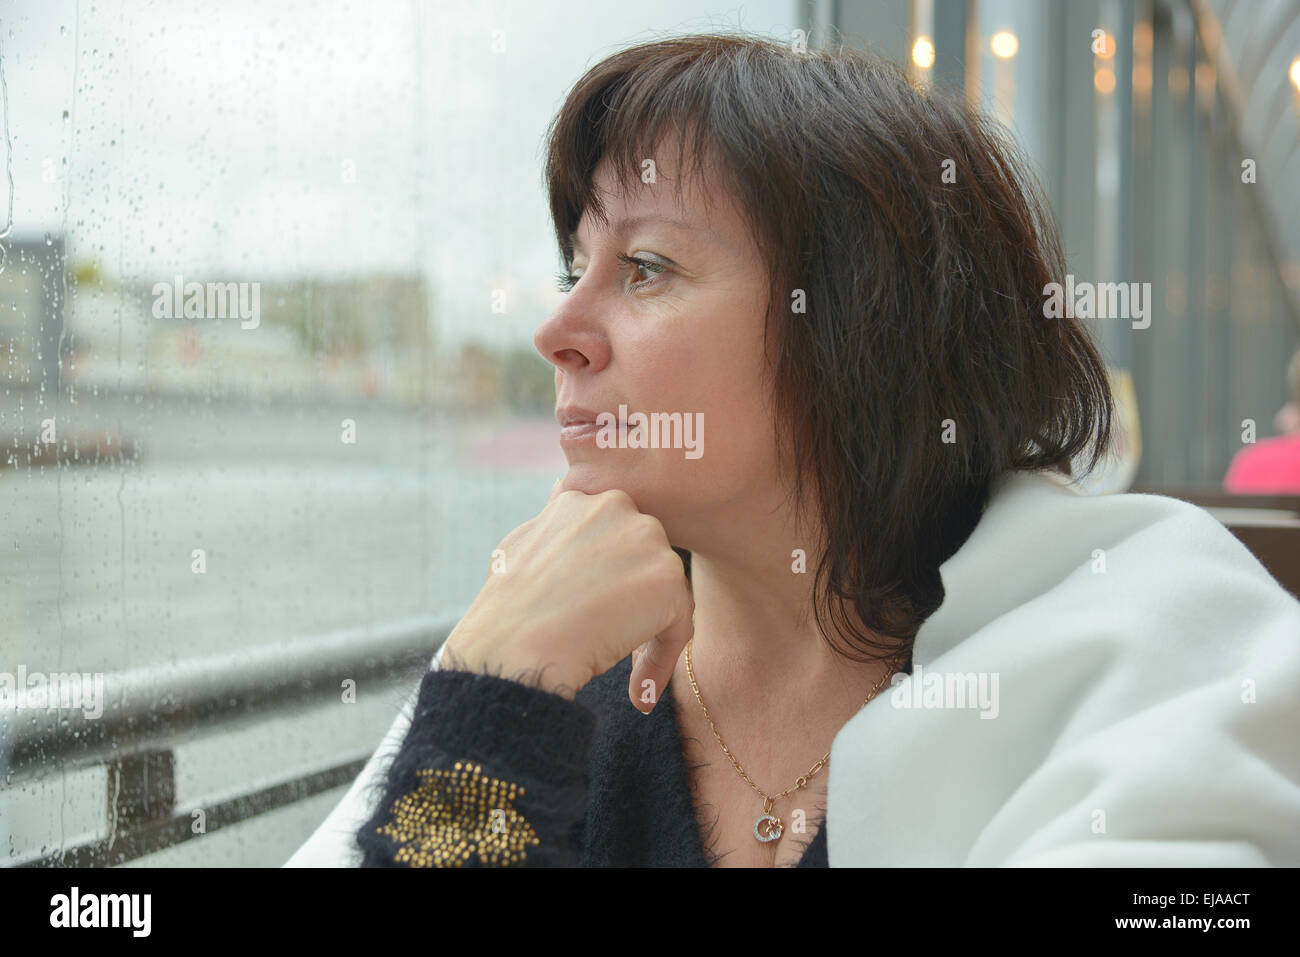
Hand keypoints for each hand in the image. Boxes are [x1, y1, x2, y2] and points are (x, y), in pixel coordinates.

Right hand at [439, 478, 694, 713]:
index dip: (607, 578)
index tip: (589, 610)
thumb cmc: (508, 609)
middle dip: (631, 598)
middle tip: (602, 637)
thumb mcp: (522, 544)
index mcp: (584, 498)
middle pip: (645, 558)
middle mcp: (618, 506)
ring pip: (664, 589)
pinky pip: (679, 622)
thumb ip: (554, 518)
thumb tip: (563, 490)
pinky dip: (662, 657)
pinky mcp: (667, 578)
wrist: (514, 649)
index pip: (616, 535)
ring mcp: (646, 539)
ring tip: (619, 664)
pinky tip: (637, 690)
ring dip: (649, 627)